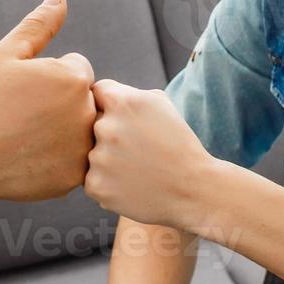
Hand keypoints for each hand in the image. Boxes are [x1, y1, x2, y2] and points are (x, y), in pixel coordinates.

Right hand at [0, 0, 95, 201]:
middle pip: (81, 100)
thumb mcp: (5, 55)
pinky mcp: (74, 176)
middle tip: (24, 116)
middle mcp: (87, 112)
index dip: (48, 78)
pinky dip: (57, 159)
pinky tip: (30, 157)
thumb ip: (39, 24)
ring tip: (27, 136)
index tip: (24, 92)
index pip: (76, 69)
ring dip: (62, 131)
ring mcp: (83, 147)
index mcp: (75, 77)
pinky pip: (73, 160)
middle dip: (59, 103)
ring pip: (80, 130)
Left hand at [84, 80, 212, 229]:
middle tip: (135, 149)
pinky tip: (130, 184)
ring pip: (91, 152)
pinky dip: (106, 181)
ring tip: (135, 168)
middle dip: (109, 133)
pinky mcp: (95, 185)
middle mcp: (105, 127)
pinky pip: (91, 177)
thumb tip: (99, 93)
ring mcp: (98, 158)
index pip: (98, 93)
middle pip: (91, 124)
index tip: (125, 120)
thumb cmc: (178, 144)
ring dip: (106, 159)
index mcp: (122, 102)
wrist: (193, 190)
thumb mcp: (160, 105)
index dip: (110, 105)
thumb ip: (126, 93)